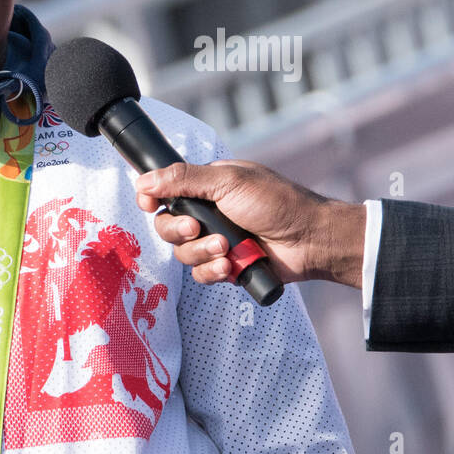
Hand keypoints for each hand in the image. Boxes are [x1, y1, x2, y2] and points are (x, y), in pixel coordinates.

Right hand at [134, 160, 365, 289]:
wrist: (309, 239)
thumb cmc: (276, 202)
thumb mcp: (228, 182)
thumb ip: (184, 179)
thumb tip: (144, 180)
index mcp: (208, 186)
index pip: (166, 192)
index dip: (153, 199)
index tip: (149, 204)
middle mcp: (209, 213)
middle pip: (168, 226)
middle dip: (179, 230)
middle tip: (197, 229)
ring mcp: (217, 241)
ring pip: (183, 253)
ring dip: (201, 253)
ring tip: (227, 249)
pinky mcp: (227, 266)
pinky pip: (201, 274)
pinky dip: (213, 271)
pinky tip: (230, 266)